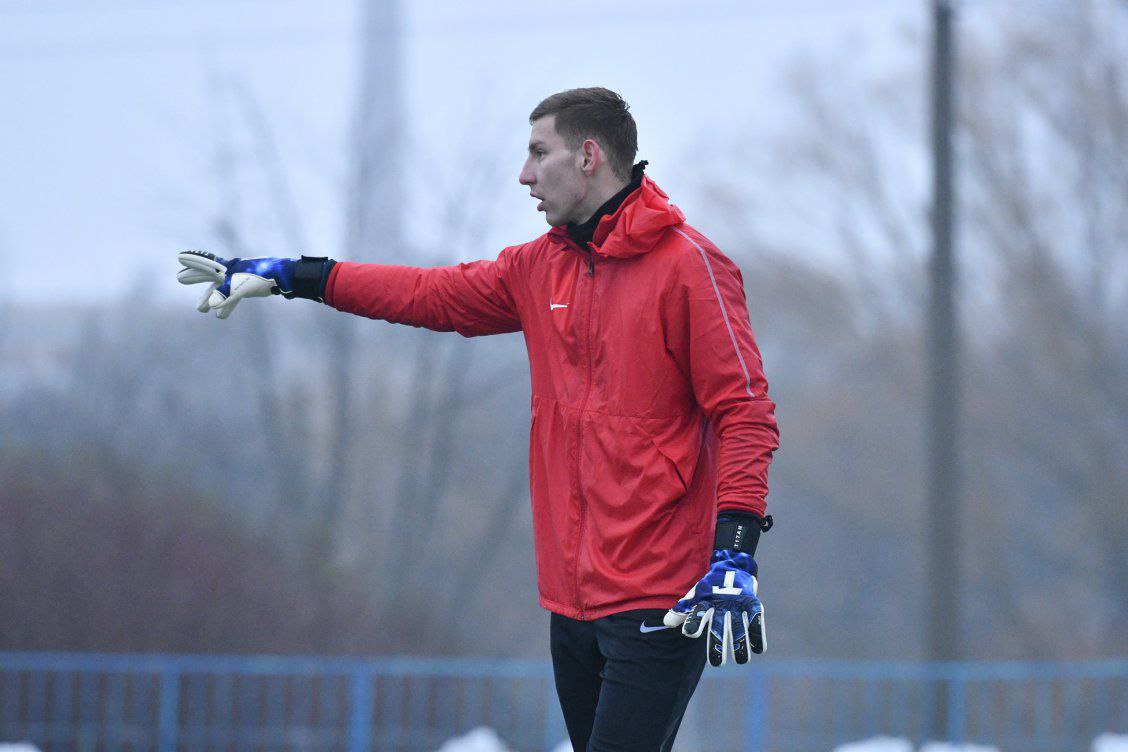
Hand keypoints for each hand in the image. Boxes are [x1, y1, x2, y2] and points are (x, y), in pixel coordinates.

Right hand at [177, 251, 295, 318]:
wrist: (282, 278)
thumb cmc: (261, 276)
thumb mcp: (241, 285)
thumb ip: (226, 294)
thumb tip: (212, 305)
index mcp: (227, 267)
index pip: (206, 262)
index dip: (193, 260)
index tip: (180, 257)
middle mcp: (231, 271)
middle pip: (209, 274)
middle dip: (195, 277)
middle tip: (180, 279)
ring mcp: (239, 279)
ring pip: (220, 290)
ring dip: (210, 298)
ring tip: (200, 309)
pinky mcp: (247, 288)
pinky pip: (233, 297)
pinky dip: (227, 306)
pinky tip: (222, 316)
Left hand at [663, 550, 764, 665]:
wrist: (731, 566)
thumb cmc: (709, 588)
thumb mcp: (695, 596)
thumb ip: (682, 610)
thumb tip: (666, 623)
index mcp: (704, 602)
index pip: (697, 615)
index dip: (693, 624)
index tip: (690, 633)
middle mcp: (720, 605)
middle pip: (718, 627)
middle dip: (717, 645)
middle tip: (718, 664)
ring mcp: (736, 604)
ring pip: (738, 627)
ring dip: (740, 644)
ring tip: (741, 661)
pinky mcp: (752, 603)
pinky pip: (755, 620)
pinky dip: (758, 634)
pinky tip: (759, 649)